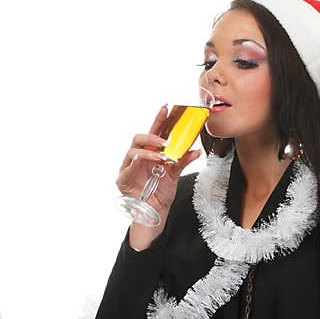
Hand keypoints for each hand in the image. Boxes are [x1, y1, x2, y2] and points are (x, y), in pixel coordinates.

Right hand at [116, 105, 202, 219]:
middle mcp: (139, 157)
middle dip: (152, 135)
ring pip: (133, 151)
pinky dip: (134, 164)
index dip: (159, 120)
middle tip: (165, 140)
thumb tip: (196, 150)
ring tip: (161, 157)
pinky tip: (140, 161)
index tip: (167, 108)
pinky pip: (126, 169)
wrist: (156, 210)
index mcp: (151, 152)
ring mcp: (129, 167)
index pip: (155, 132)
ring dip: (148, 152)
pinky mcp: (123, 179)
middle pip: (140, 138)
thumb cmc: (161, 191)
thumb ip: (183, 161)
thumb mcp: (175, 174)